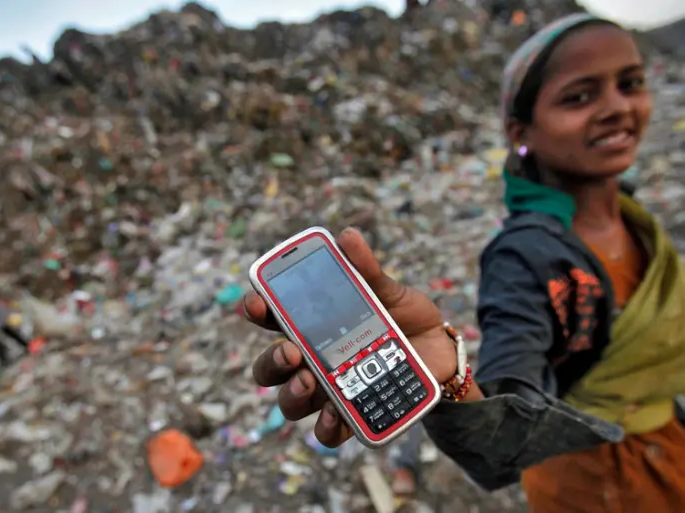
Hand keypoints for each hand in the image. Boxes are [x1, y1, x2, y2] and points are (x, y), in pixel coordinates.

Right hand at [247, 227, 458, 447]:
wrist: (441, 353)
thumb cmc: (406, 318)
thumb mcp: (390, 291)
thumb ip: (367, 270)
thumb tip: (347, 236)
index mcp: (313, 324)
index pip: (272, 318)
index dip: (256, 310)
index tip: (257, 302)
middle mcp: (311, 359)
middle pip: (272, 366)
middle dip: (273, 361)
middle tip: (291, 352)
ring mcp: (327, 389)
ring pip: (291, 401)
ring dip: (292, 394)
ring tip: (310, 383)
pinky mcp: (350, 415)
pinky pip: (327, 430)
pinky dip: (326, 425)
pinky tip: (335, 413)